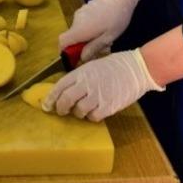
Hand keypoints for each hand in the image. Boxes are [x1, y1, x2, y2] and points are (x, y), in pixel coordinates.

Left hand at [43, 49, 164, 121]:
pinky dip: (92, 116)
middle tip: (61, 112)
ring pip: (79, 111)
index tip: (46, 106)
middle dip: (61, 108)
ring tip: (84, 108)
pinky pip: (93, 117)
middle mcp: (87, 84)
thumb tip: (66, 90)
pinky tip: (96, 111)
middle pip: (66, 100)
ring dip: (79, 113)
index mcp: (82, 72)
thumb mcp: (93, 66)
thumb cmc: (115, 66)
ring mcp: (98, 96)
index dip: (50, 98)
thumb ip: (80, 77)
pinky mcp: (108, 106)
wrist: (136, 68)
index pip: (60, 86)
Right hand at [59, 0, 141, 61]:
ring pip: (78, 31)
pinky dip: (88, 29)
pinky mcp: (85, 9)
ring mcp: (79, 14)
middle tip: (97, 49)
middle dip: (81, 46)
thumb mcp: (108, 37)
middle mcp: (76, 21)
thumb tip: (81, 58)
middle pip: (71, 38)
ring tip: (104, 38)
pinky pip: (82, 24)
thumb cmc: (116, 18)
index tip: (76, 57)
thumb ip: (93, 48)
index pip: (62, 42)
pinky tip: (103, 28)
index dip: (66, 51)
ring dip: (86, 38)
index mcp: (80, 29)